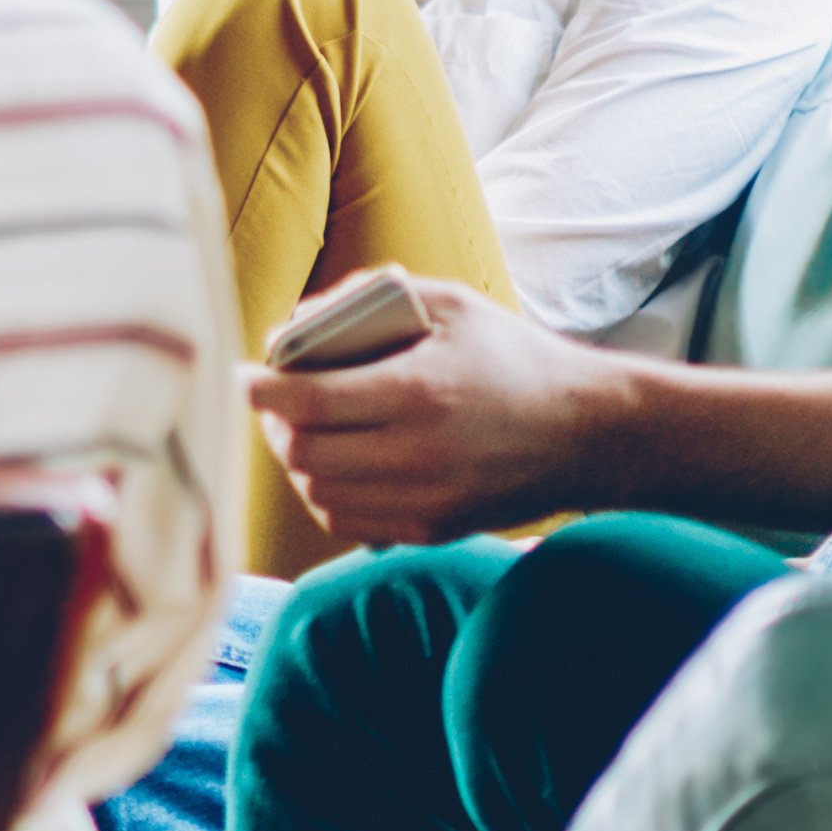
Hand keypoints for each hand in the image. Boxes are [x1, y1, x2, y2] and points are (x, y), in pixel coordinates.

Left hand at [252, 281, 669, 555]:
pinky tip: (335, 466)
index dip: (260, 390)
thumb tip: (293, 325)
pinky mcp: (431, 530)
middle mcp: (416, 454)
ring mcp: (423, 500)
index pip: (306, 400)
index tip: (245, 376)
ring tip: (301, 431)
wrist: (586, 432)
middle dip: (273, 424)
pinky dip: (326, 496)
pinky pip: (347, 523)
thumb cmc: (514, 358)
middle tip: (272, 402)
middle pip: (301, 451)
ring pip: (317, 493)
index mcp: (418, 391)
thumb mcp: (452, 305)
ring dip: (297, 461)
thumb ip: (369, 300)